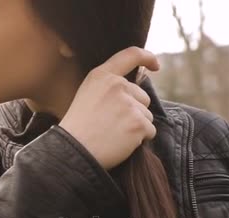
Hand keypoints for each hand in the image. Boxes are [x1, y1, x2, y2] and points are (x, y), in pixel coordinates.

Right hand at [59, 46, 159, 169]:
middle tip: (112, 125)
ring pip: (147, 115)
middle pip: (142, 97)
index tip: (155, 65)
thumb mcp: (87, 95)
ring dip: (136, 126)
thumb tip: (134, 91)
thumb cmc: (78, 128)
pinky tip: (121, 143)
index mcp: (102, 76)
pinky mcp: (138, 123)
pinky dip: (140, 139)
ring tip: (113, 134)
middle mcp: (118, 85)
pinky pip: (150, 131)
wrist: (73, 151)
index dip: (147, 57)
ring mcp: (129, 104)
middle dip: (135, 111)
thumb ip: (109, 88)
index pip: (131, 55)